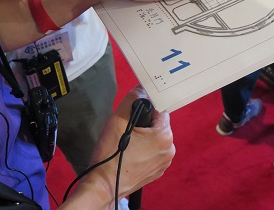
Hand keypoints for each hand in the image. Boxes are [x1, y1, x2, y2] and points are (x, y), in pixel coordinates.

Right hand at [63, 87, 173, 207]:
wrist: (103, 185)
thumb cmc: (110, 154)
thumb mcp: (118, 119)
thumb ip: (132, 99)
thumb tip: (142, 88)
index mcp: (164, 136)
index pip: (159, 110)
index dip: (145, 108)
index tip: (133, 114)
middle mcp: (170, 149)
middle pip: (158, 124)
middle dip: (144, 123)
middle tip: (126, 130)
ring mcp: (165, 162)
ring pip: (156, 138)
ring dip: (144, 136)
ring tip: (127, 143)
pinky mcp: (158, 171)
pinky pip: (154, 151)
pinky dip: (145, 149)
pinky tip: (131, 153)